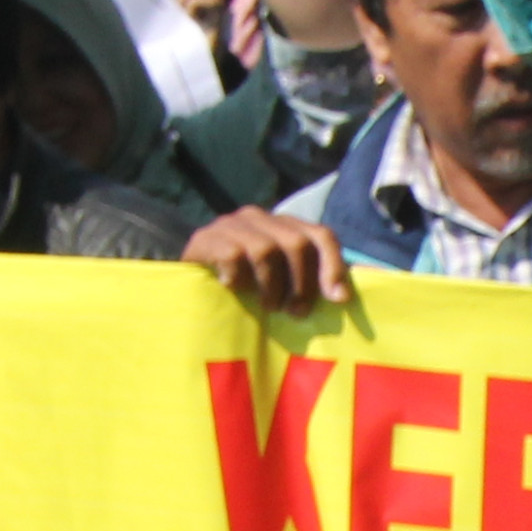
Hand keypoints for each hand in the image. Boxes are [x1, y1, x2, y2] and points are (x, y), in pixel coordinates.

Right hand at [185, 209, 353, 311]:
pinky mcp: (205, 238)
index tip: (338, 299)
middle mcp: (260, 218)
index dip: (333, 266)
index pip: (321, 235)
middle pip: (297, 243)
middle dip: (302, 284)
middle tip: (295, 312)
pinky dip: (239, 279)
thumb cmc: (244, 290)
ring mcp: (231, 225)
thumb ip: (310, 283)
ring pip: (266, 250)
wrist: (188, 286)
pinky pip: (233, 256)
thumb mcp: (281, 285)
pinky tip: (234, 290)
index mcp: (284, 226)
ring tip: (267, 306)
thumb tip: (343, 297)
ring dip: (271, 286)